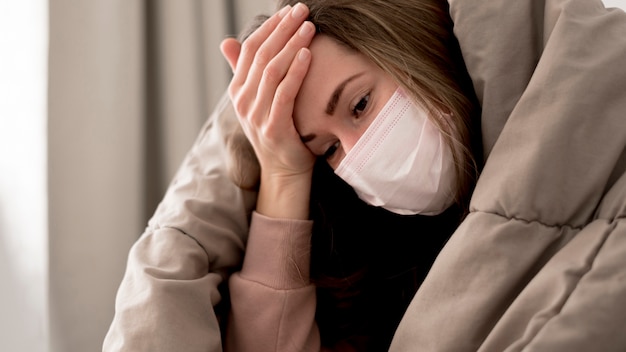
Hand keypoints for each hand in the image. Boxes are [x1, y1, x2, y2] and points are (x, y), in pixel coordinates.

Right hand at [220, 3, 315, 180]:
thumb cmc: (280, 131)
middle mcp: (243, 101)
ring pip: (272, 70)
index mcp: (238, 91)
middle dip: (283, 29)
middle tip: (302, 11)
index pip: (249, 50)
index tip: (288, 11)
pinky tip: (307, 55)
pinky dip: (295, 71)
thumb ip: (248, 72)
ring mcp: (255, 115)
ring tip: (309, 27)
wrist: (284, 170)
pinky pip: (284, 93)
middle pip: (261, 55)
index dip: (269, 28)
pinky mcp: (272, 127)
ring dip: (291, 45)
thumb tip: (228, 42)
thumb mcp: (261, 100)